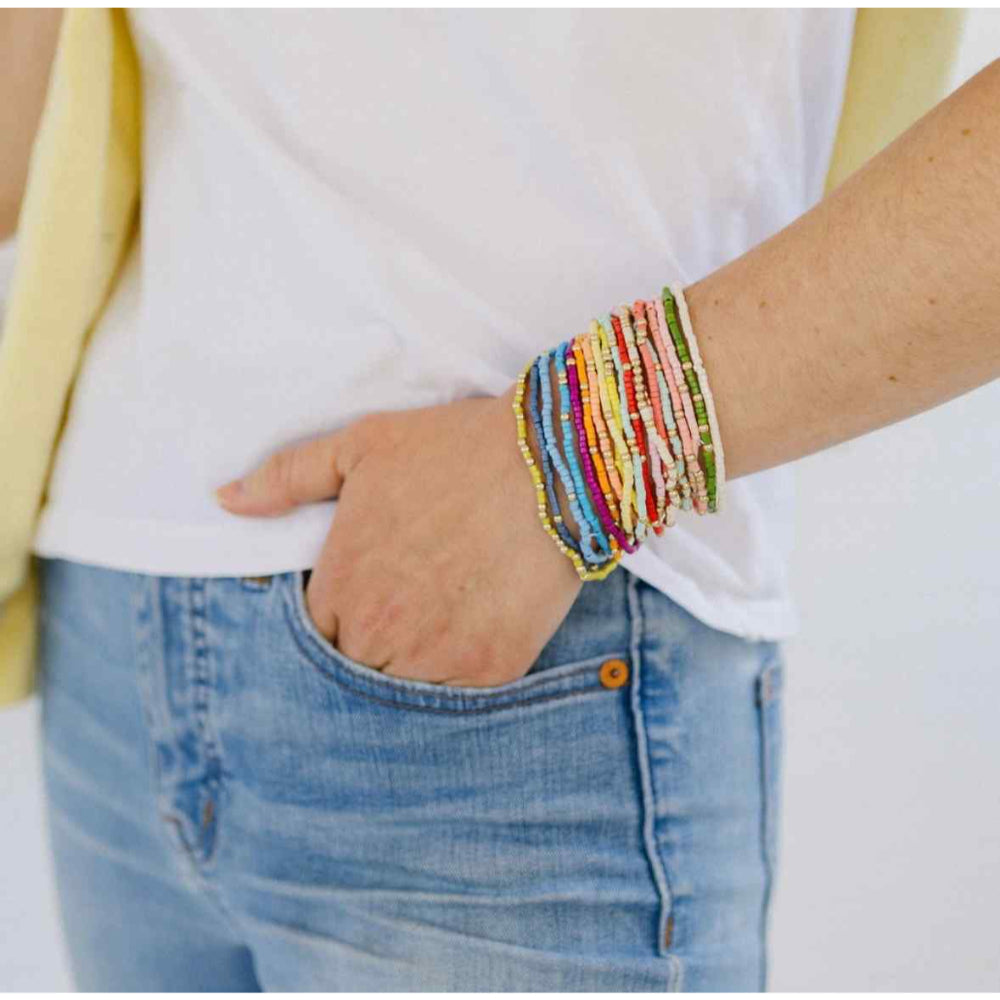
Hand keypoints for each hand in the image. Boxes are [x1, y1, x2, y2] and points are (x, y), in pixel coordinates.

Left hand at [215, 387, 581, 686]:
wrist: (552, 461)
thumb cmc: (453, 448)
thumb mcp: (361, 446)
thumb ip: (287, 477)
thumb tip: (225, 500)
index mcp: (341, 585)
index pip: (311, 636)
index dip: (337, 613)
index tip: (368, 589)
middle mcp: (380, 632)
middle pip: (356, 667)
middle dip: (372, 640)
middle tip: (410, 599)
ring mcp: (437, 657)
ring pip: (403, 688)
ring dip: (413, 663)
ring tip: (442, 614)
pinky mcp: (490, 670)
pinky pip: (458, 697)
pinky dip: (461, 671)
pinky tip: (476, 625)